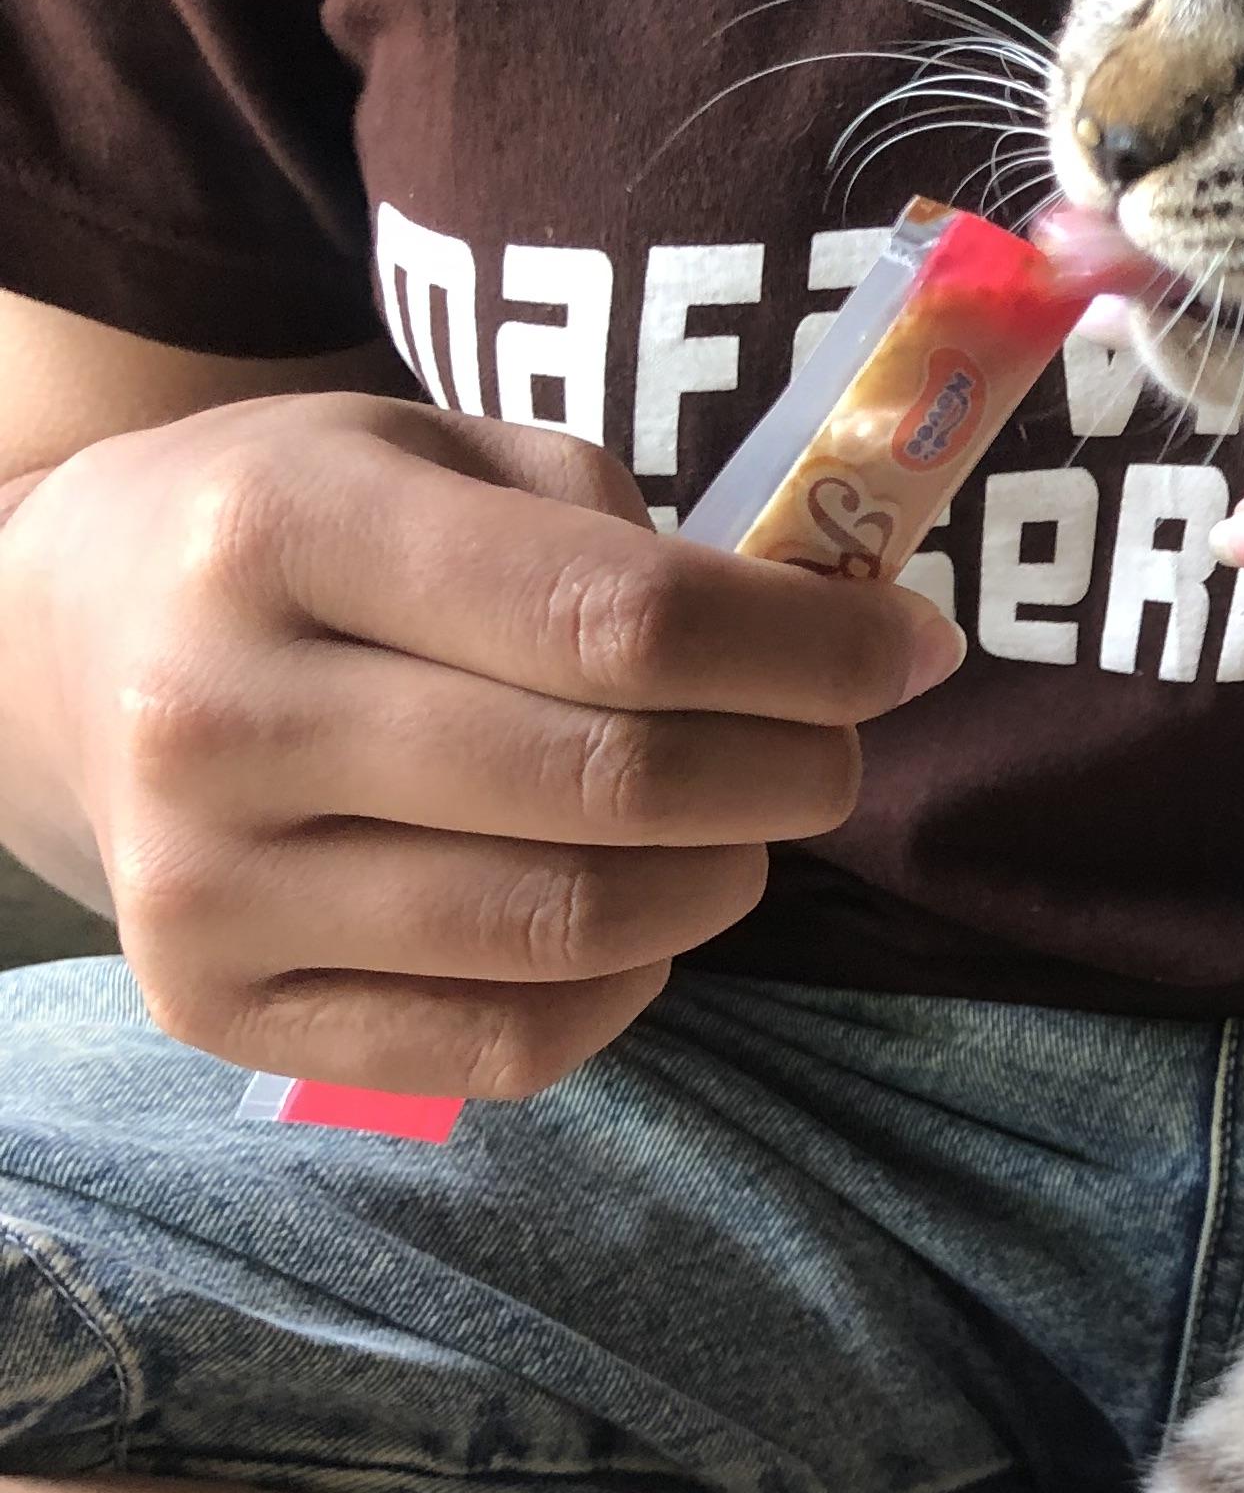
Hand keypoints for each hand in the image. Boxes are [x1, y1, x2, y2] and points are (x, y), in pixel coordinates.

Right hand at [0, 395, 962, 1091]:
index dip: (805, 652)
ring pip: (570, 928)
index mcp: (285, 528)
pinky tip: (642, 912)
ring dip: (724, 881)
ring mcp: (205, 883)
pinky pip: (508, 1042)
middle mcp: (221, 713)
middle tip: (837, 749)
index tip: (910, 651)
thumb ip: (621, 529)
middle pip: (608, 786)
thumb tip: (843, 630)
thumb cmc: (303, 533)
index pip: (617, 620)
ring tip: (749, 825)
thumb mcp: (433, 450)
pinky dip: (629, 985)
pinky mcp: (219, 1010)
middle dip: (788, 770)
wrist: (63, 649)